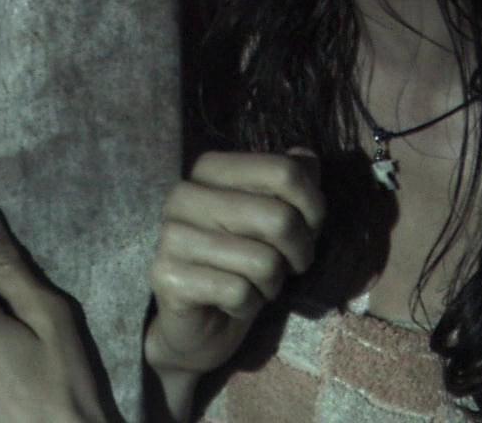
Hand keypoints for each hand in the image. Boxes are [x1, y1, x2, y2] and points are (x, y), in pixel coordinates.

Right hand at [144, 149, 326, 382]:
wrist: (199, 324)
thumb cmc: (242, 263)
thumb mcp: (274, 219)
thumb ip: (289, 185)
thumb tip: (307, 157)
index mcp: (210, 169)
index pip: (284, 171)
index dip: (314, 206)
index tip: (312, 229)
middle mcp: (184, 195)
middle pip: (280, 218)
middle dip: (299, 252)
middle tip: (290, 266)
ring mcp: (171, 236)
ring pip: (263, 261)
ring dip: (272, 283)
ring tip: (257, 285)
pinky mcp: (167, 277)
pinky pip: (238, 292)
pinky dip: (248, 305)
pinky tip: (232, 303)